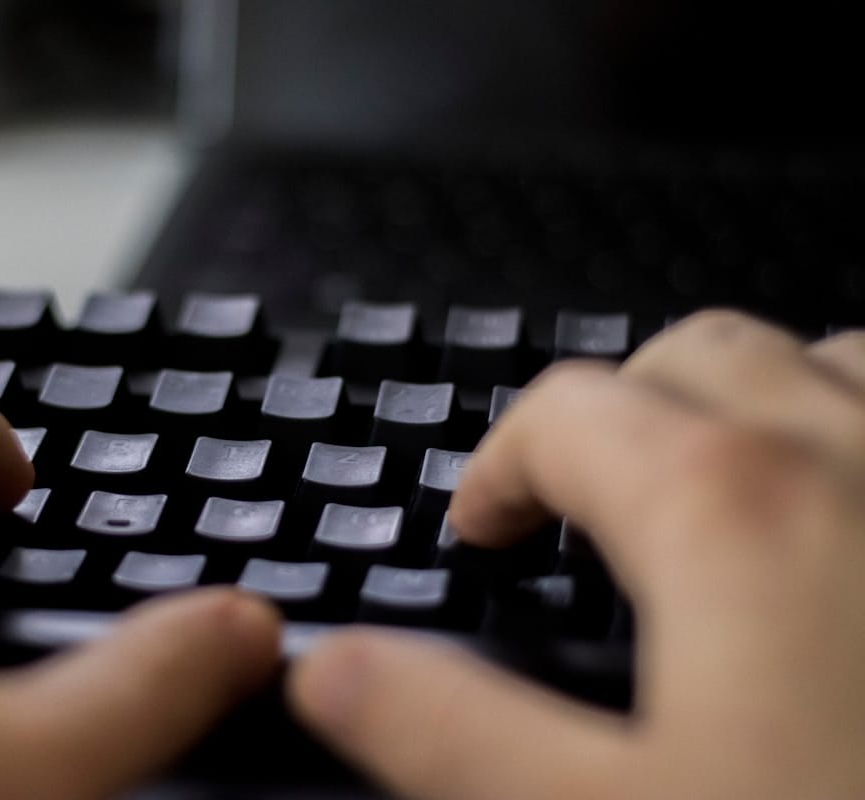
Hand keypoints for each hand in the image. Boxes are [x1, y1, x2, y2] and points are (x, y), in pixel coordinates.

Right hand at [289, 311, 864, 798]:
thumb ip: (451, 735)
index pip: (563, 414)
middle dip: (614, 415)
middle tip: (584, 508)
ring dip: (755, 400)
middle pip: (690, 353)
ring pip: (836, 359)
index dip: (499, 466)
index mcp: (733, 511)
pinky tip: (859, 519)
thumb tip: (333, 670)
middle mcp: (858, 456)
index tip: (485, 530)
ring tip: (724, 491)